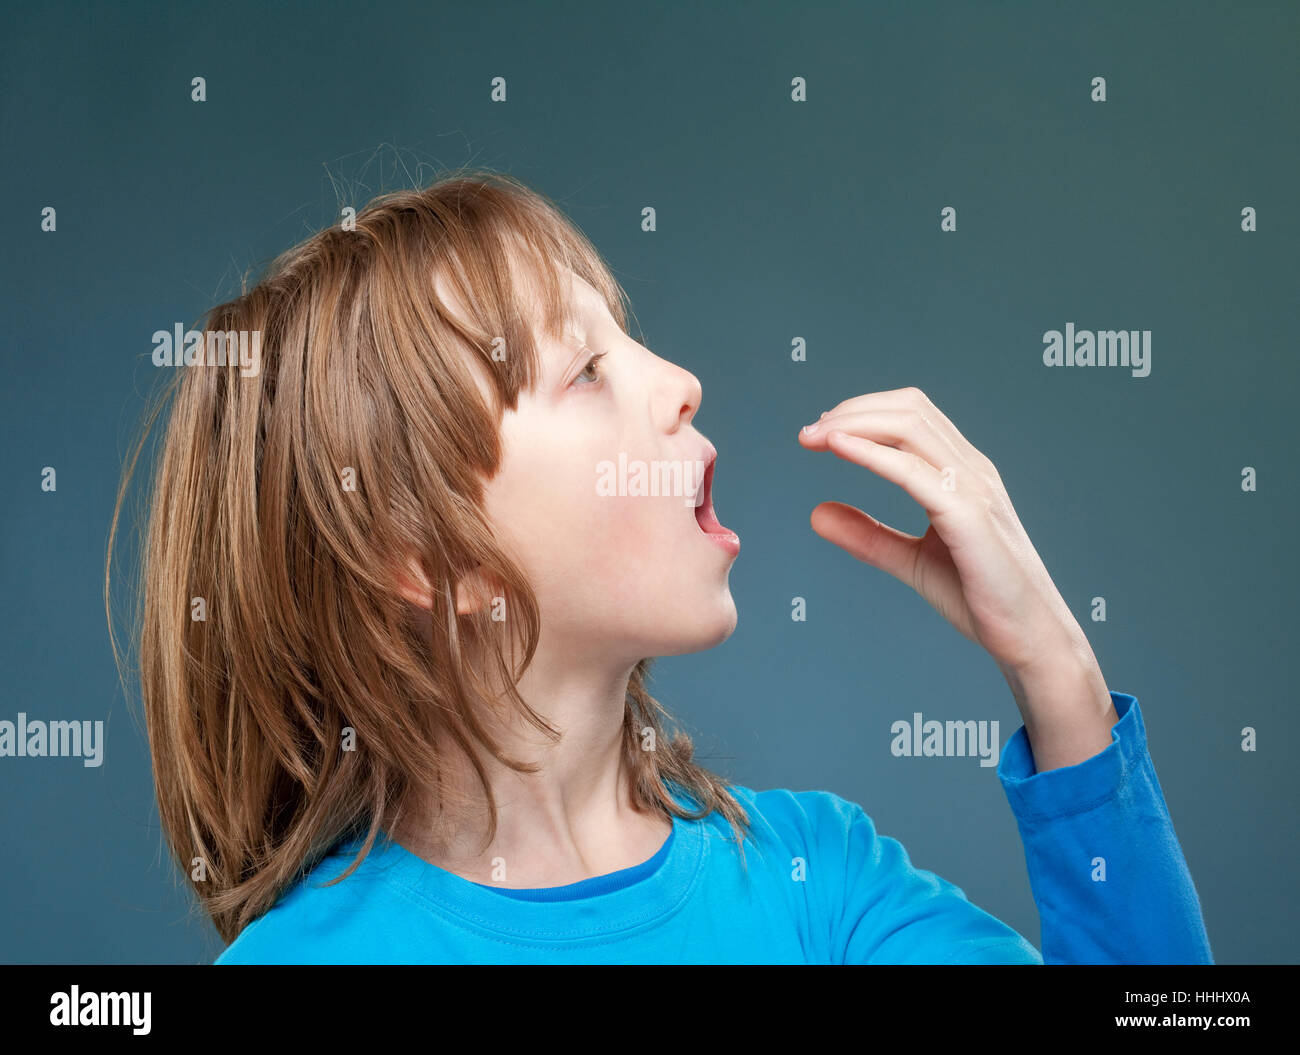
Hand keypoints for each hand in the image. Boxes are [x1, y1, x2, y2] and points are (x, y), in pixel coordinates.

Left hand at [798, 387, 1090, 676]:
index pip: (911, 415)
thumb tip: (816, 514)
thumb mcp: (911, 560)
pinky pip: (915, 473)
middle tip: (808, 432)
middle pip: (909, 411)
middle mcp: (971, 470)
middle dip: (852, 411)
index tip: (820, 431)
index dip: (862, 412)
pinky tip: (840, 448)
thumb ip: (868, 536)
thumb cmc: (981, 596)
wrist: (1029, 636)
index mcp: (962, 472)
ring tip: (815, 437)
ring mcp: (974, 489)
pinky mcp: (970, 518)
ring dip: (855, 424)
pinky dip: (873, 454)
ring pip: (911, 429)